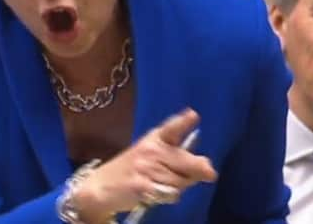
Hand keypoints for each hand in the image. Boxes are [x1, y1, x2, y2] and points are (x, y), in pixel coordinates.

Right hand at [75, 109, 216, 222]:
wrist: (101, 186)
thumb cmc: (132, 170)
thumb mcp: (152, 156)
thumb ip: (179, 159)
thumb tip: (208, 169)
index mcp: (154, 138)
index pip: (171, 128)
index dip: (183, 122)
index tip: (193, 115)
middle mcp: (151, 150)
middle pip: (185, 160)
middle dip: (199, 168)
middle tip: (211, 174)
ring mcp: (146, 167)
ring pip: (180, 181)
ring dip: (179, 187)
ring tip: (164, 185)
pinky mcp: (141, 185)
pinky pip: (169, 194)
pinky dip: (169, 197)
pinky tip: (158, 193)